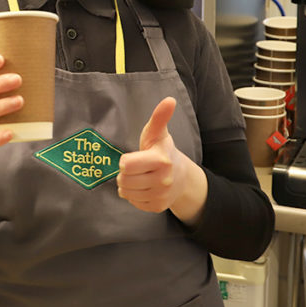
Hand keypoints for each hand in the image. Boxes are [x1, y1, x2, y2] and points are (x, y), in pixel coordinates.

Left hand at [116, 97, 205, 223]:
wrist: (181, 176)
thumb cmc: (162, 150)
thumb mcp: (158, 133)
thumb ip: (159, 117)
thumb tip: (169, 100)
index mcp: (161, 160)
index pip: (126, 165)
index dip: (126, 161)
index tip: (134, 157)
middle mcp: (163, 180)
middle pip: (124, 180)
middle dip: (125, 173)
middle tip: (135, 168)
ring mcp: (161, 195)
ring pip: (126, 192)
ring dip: (127, 185)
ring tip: (138, 176)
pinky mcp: (157, 207)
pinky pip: (133, 202)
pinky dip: (134, 196)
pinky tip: (143, 187)